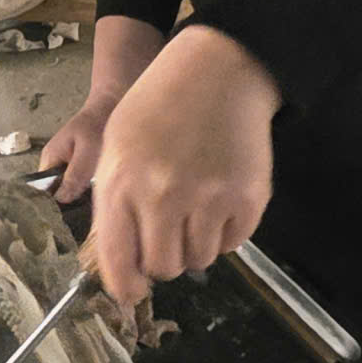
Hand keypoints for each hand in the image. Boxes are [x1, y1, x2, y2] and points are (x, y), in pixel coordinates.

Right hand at [39, 96, 113, 204]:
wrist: (106, 108)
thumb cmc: (96, 126)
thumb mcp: (87, 153)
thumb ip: (74, 176)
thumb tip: (61, 200)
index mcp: (50, 158)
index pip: (43, 188)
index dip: (53, 202)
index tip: (65, 212)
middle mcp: (53, 162)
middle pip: (53, 190)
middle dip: (66, 200)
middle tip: (81, 208)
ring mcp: (63, 162)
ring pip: (65, 187)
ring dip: (76, 194)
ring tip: (89, 201)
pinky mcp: (74, 163)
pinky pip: (74, 181)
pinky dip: (83, 187)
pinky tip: (93, 190)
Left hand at [87, 26, 278, 305]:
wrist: (218, 71)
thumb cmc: (159, 104)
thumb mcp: (117, 144)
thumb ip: (114, 200)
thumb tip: (120, 256)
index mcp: (122, 183)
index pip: (118, 260)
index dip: (125, 286)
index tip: (131, 291)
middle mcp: (164, 196)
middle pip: (163, 268)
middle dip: (162, 260)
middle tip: (167, 234)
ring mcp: (209, 199)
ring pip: (200, 260)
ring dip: (195, 245)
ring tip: (194, 208)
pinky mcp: (247, 199)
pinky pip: (233, 244)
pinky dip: (225, 232)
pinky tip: (218, 199)